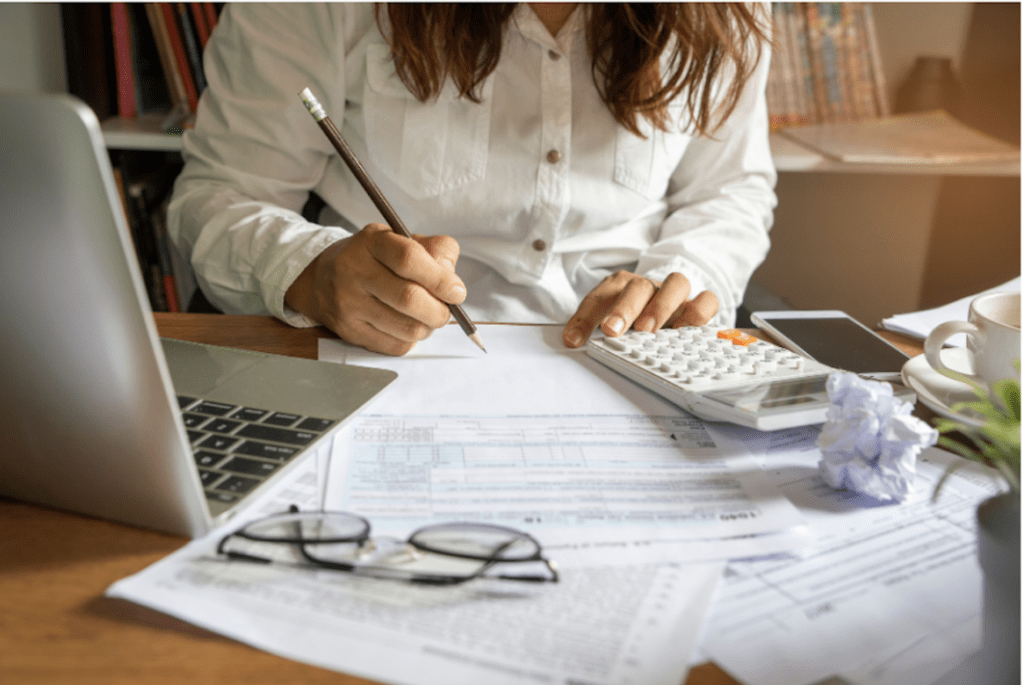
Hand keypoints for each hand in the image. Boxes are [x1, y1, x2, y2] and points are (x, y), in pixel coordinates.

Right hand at [285, 223, 465, 354]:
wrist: (323, 280)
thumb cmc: (374, 259)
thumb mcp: (401, 240)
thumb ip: (435, 251)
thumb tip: (453, 282)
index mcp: (371, 241)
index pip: (409, 259)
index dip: (440, 279)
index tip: (457, 292)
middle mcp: (354, 271)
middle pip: (409, 298)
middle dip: (440, 310)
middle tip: (446, 310)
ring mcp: (348, 304)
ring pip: (407, 328)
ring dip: (428, 327)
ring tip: (426, 317)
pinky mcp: (349, 331)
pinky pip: (396, 346)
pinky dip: (411, 339)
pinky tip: (406, 325)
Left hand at [561, 271, 718, 347]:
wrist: (665, 306)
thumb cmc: (632, 319)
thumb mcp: (608, 323)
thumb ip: (592, 330)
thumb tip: (573, 343)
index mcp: (619, 286)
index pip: (599, 297)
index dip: (584, 318)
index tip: (573, 340)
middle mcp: (648, 286)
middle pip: (638, 286)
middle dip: (624, 308)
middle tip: (612, 330)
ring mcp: (675, 293)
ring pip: (676, 283)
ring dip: (661, 306)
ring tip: (648, 330)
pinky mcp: (698, 304)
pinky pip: (707, 299)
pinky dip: (698, 312)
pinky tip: (684, 331)